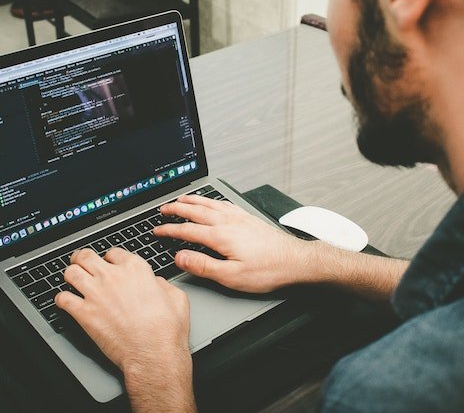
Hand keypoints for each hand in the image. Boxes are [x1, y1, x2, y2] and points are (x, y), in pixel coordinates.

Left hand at [54, 248, 190, 373]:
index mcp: (136, 268)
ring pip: (71, 273)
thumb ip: (162, 283)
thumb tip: (156, 283)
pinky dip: (62, 299)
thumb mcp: (176, 296)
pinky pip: (62, 299)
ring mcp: (96, 294)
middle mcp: (113, 276)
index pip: (113, 252)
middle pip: (86, 256)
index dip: (110, 258)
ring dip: (70, 274)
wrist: (153, 353)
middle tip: (81, 262)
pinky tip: (66, 301)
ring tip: (71, 278)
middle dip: (82, 258)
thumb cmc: (166, 328)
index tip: (108, 263)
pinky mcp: (84, 314)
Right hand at [155, 194, 308, 292]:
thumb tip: (181, 257)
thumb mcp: (232, 276)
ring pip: (210, 203)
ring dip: (192, 200)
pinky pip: (224, 203)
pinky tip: (211, 202)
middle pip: (196, 211)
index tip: (157, 230)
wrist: (295, 260)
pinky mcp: (248, 218)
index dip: (169, 230)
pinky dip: (211, 200)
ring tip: (181, 198)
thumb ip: (204, 266)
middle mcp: (228, 222)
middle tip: (163, 208)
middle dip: (177, 209)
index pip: (187, 230)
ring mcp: (239, 217)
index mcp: (221, 236)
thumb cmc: (267, 270)